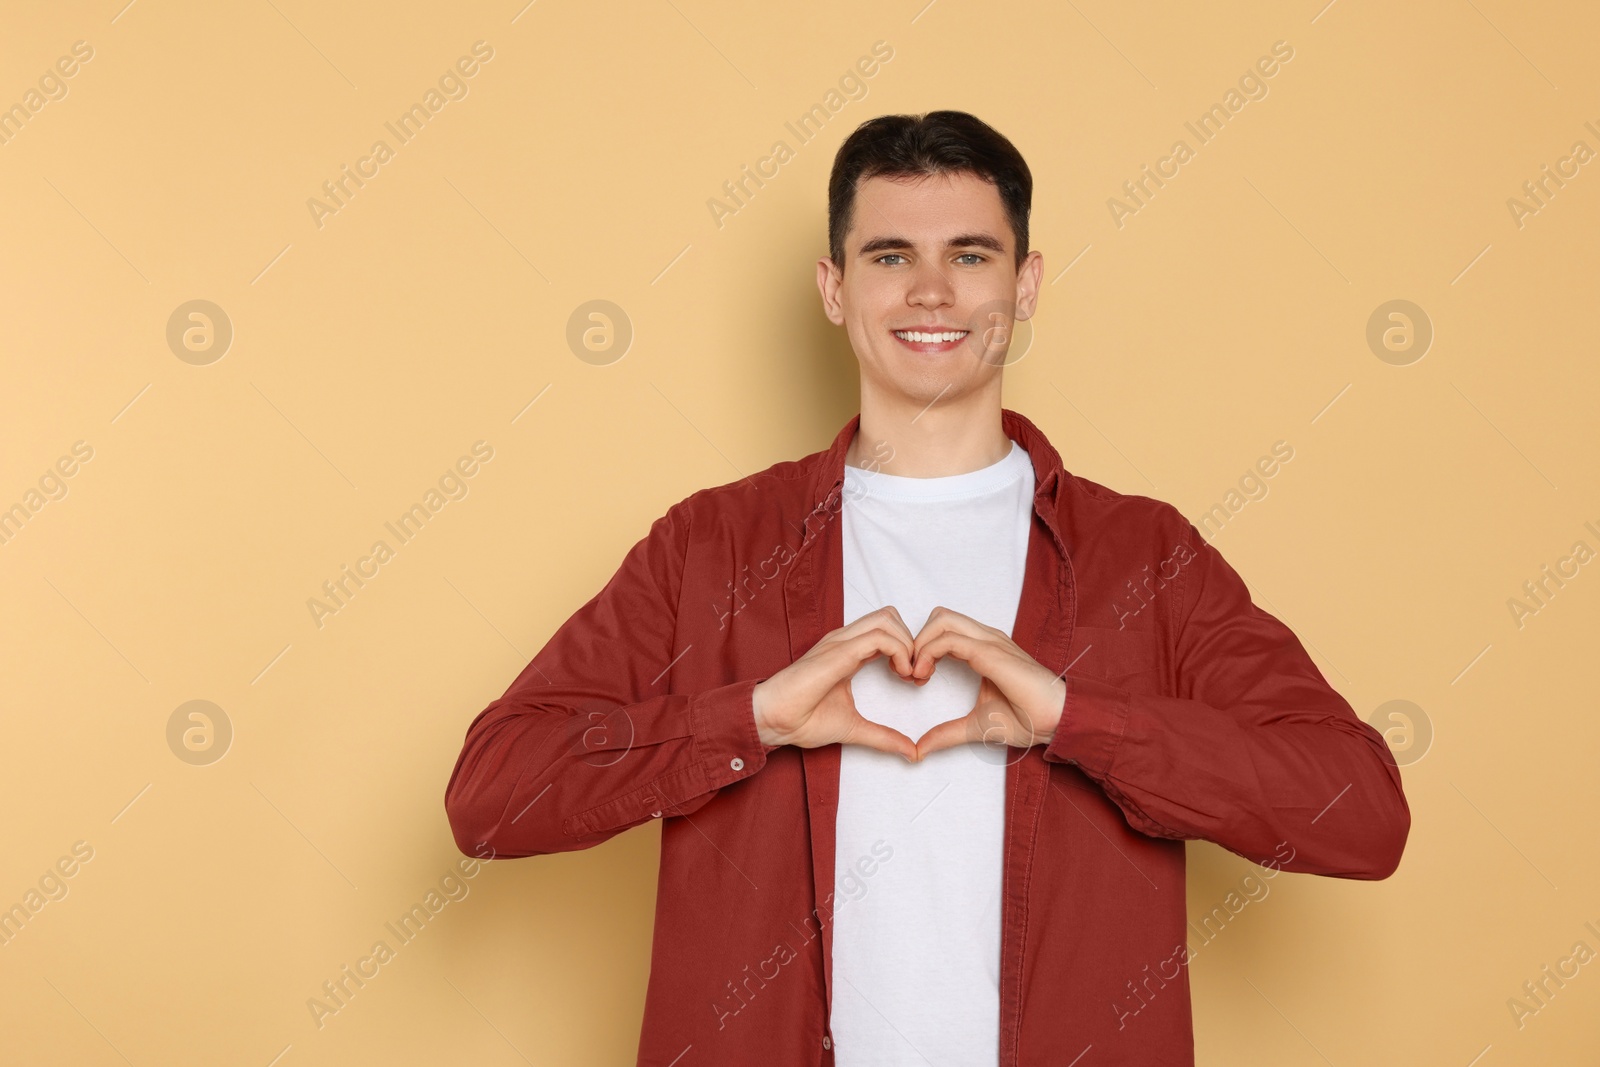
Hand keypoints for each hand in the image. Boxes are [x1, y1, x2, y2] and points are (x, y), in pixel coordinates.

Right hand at [752, 606, 921, 760]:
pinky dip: (900, 651)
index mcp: (848, 652)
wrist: (772, 720)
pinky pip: (880, 637)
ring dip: (908, 644)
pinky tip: (901, 674)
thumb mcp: (854, 728)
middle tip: (916, 674)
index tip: (915, 679)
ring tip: (909, 674)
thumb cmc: (801, 719)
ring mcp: (841, 642)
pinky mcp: (839, 651)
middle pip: (890, 616)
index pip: (886, 630)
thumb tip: (911, 752)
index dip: (909, 650)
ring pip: (888, 618)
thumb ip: (883, 736)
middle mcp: (845, 641)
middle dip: (912, 641)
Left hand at [908, 606, 1066, 760]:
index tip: (914, 678)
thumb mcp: (976, 727)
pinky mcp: (991, 652)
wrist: (1058, 721)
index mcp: (983, 648)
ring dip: (920, 644)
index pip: (943, 629)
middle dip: (917, 639)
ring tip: (917, 675)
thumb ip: (947, 733)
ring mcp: (989, 641)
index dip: (921, 648)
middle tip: (911, 673)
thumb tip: (921, 748)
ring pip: (941, 619)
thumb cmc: (1029, 719)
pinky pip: (949, 639)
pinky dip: (928, 653)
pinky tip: (924, 676)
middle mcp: (985, 638)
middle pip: (939, 616)